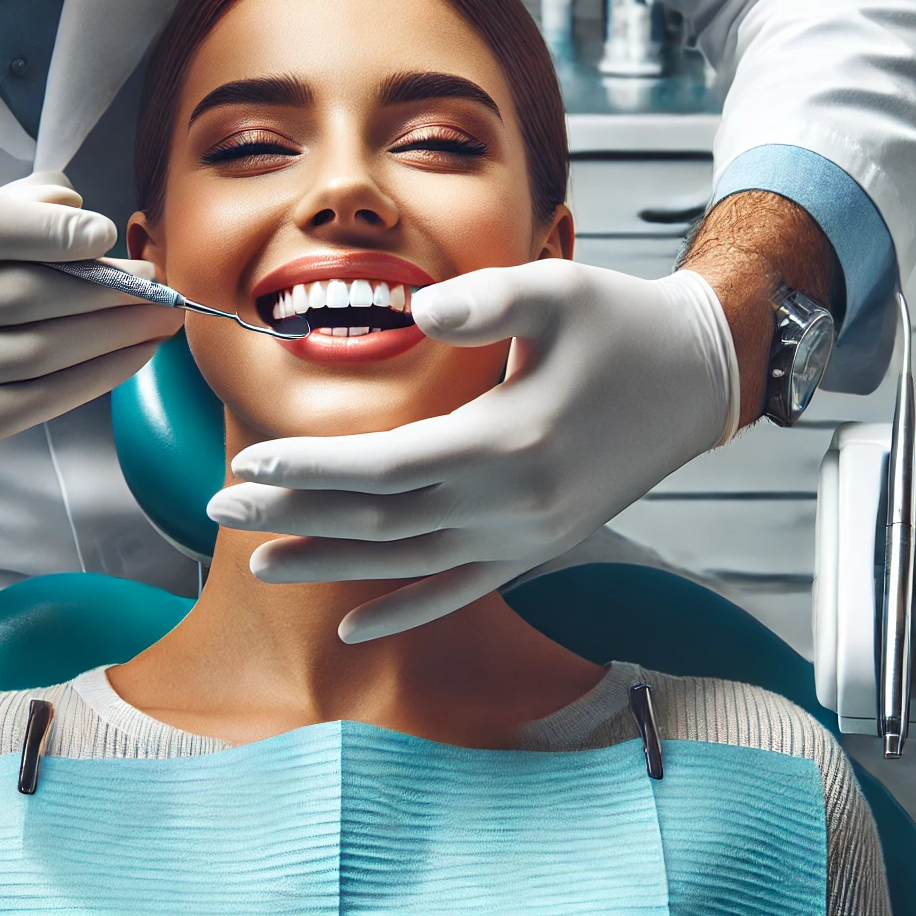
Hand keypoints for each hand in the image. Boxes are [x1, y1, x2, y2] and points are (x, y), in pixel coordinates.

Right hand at [0, 173, 182, 491]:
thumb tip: (71, 202)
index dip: (46, 229)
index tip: (103, 232)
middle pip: (22, 292)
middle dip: (103, 285)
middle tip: (154, 281)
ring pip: (43, 348)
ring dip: (115, 331)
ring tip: (159, 317)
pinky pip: (45, 396)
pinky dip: (100, 374)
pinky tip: (133, 355)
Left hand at [207, 261, 737, 642]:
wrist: (696, 378)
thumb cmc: (621, 324)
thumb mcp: (557, 289)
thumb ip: (483, 300)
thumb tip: (414, 311)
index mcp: (508, 441)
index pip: (383, 467)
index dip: (311, 468)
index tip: (249, 461)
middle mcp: (513, 504)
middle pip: (380, 522)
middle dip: (295, 516)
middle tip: (219, 512)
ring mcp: (526, 536)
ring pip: (408, 563)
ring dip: (330, 564)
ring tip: (260, 561)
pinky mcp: (537, 548)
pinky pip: (460, 592)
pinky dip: (404, 611)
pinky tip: (353, 626)